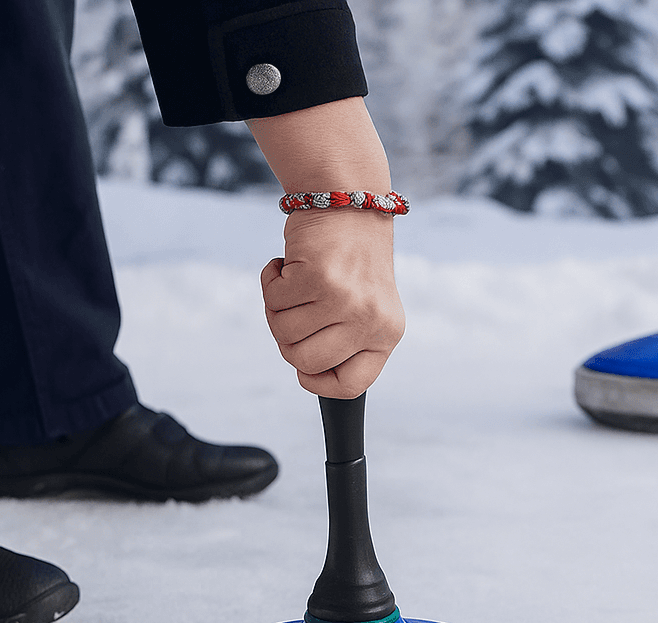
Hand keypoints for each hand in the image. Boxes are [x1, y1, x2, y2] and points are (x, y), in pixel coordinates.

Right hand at [260, 208, 404, 397]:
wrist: (349, 201)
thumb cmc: (350, 260)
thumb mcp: (363, 308)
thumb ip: (344, 342)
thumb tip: (309, 374)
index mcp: (387, 334)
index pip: (351, 386)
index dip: (318, 381)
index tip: (304, 367)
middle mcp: (371, 320)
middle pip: (305, 361)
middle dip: (287, 340)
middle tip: (293, 311)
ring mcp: (345, 300)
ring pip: (283, 331)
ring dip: (277, 306)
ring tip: (293, 283)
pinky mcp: (319, 277)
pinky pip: (274, 299)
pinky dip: (270, 281)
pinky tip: (285, 265)